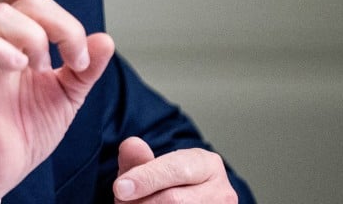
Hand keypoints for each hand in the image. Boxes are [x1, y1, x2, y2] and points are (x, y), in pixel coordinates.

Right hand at [0, 0, 114, 203]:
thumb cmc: (25, 128)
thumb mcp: (68, 95)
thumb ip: (86, 66)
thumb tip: (106, 38)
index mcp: (21, 35)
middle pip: (27, 1)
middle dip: (62, 25)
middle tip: (77, 59)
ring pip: (3, 15)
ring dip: (35, 38)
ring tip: (43, 69)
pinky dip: (2, 52)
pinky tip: (19, 68)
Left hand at [113, 137, 237, 202]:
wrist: (186, 202)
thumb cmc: (168, 185)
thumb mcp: (152, 169)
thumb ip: (139, 159)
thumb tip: (131, 145)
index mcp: (208, 165)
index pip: (175, 170)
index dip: (146, 179)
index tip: (120, 188)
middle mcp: (222, 192)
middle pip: (176, 200)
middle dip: (143, 202)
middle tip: (123, 201)